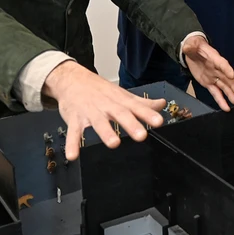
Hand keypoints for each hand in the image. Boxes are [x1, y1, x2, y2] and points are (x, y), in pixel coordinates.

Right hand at [42, 61, 165, 160]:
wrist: (71, 79)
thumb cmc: (100, 90)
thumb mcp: (122, 95)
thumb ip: (142, 103)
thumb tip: (161, 104)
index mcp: (120, 101)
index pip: (137, 107)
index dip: (148, 114)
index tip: (159, 122)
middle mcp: (107, 106)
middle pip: (120, 114)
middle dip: (131, 124)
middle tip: (141, 135)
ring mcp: (90, 112)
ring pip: (98, 122)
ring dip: (106, 132)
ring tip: (114, 144)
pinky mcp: (74, 118)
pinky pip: (73, 132)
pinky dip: (72, 143)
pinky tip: (73, 155)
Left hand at [182, 36, 233, 109]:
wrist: (192, 52)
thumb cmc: (195, 47)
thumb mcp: (192, 44)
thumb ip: (191, 46)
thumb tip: (188, 46)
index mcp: (214, 58)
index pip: (222, 64)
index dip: (227, 69)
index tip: (232, 75)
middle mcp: (217, 69)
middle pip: (226, 77)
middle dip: (233, 85)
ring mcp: (214, 77)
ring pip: (224, 87)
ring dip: (230, 94)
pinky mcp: (209, 84)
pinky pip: (216, 93)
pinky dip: (221, 100)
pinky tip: (226, 108)